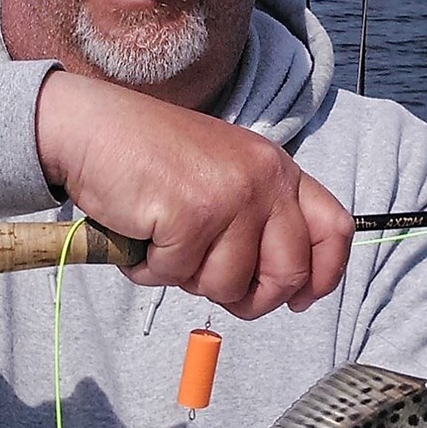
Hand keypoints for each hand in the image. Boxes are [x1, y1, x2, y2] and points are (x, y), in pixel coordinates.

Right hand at [35, 70, 353, 318]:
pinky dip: (149, 267)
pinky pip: (177, 275)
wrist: (92, 128)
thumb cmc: (151, 159)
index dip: (323, 276)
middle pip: (287, 274)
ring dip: (186, 276)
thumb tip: (284, 289)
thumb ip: (258, 219)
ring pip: (228, 284)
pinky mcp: (192, 215)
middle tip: (207, 280)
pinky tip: (139, 232)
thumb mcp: (223, 176)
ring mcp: (231, 196)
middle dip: (249, 297)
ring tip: (163, 236)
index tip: (297, 299)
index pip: (335, 229)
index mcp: (278, 170)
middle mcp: (264, 180)